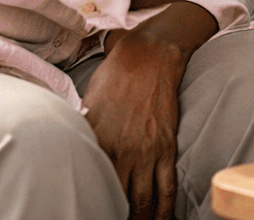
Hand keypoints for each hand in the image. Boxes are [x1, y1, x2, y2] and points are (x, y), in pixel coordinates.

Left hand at [81, 4, 216, 219]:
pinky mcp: (167, 147)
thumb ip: (86, 135)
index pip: (93, 188)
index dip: (93, 207)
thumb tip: (81, 155)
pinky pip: (167, 186)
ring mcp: (146, 152)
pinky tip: (163, 219)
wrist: (149, 55)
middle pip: (118, 202)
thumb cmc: (116, 77)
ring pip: (143, 201)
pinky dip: (165, 209)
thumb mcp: (88, 106)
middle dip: (120, 218)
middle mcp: (121, 153)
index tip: (93, 213)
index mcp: (97, 144)